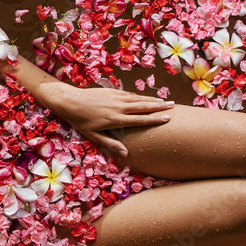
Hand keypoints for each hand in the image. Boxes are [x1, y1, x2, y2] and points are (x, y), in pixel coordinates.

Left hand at [45, 85, 173, 156]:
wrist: (71, 101)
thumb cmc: (81, 121)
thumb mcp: (94, 136)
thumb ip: (111, 144)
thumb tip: (125, 153)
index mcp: (116, 120)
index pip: (140, 119)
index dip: (155, 119)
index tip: (167, 118)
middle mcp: (119, 107)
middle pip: (143, 107)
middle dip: (159, 106)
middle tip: (174, 106)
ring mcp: (116, 97)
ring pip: (138, 99)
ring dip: (152, 100)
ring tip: (165, 101)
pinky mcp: (113, 91)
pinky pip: (130, 95)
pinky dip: (140, 97)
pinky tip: (147, 98)